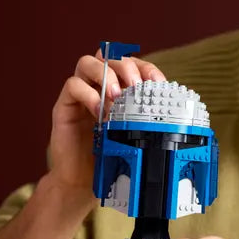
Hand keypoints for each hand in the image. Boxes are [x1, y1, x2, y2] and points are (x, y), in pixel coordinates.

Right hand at [48, 48, 165, 191]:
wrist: (82, 183)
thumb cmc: (110, 157)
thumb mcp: (134, 136)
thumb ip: (147, 121)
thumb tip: (175, 115)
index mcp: (118, 90)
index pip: (132, 63)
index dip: (146, 67)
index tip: (159, 82)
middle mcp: (98, 87)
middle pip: (109, 56)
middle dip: (126, 66)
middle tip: (136, 86)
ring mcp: (80, 94)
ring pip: (87, 62)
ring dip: (106, 74)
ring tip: (117, 96)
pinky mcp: (64, 106)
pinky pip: (73, 86)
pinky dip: (88, 94)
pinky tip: (100, 112)